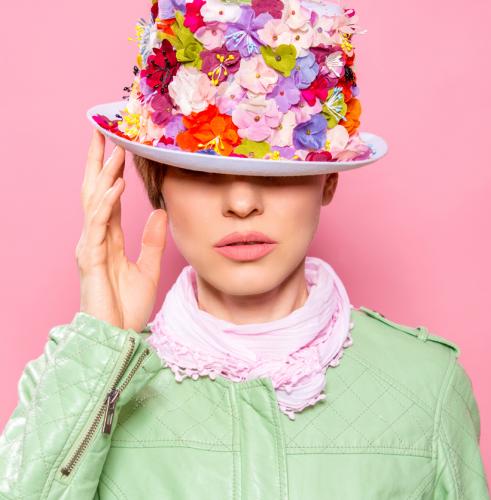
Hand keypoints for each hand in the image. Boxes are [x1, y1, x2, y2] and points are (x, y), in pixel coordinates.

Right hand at [76, 129, 167, 331]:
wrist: (117, 338)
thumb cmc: (126, 308)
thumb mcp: (147, 269)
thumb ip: (152, 241)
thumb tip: (159, 212)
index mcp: (108, 240)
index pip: (108, 198)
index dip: (111, 173)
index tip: (118, 148)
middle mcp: (95, 239)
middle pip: (95, 192)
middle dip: (99, 162)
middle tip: (103, 132)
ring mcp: (90, 248)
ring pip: (95, 203)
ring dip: (105, 175)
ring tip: (115, 149)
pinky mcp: (90, 260)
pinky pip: (98, 226)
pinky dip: (106, 204)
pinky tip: (116, 186)